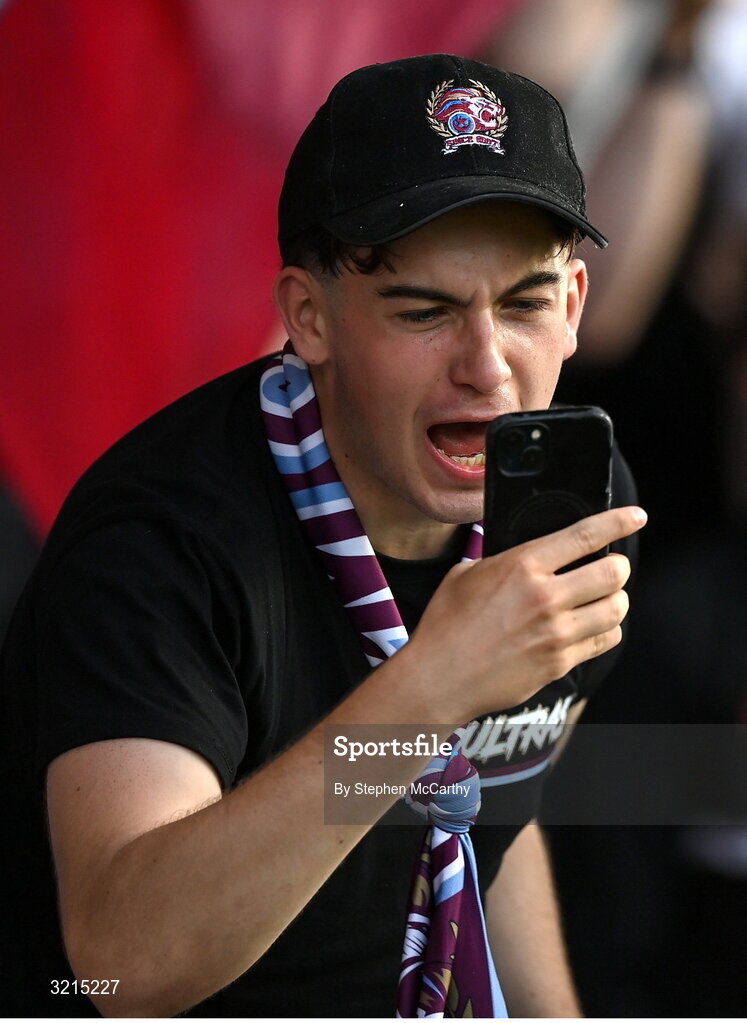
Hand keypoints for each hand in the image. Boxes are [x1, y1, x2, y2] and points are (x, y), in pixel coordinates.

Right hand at [405, 506, 645, 721]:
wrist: (439, 677)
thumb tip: (530, 554)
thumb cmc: (446, 625)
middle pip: (613, 573)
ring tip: (602, 599)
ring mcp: (556, 633)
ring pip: (616, 609)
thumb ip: (504, 560)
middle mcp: (545, 597)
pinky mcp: (560, 663)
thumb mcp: (467, 574)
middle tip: (609, 568)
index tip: (635, 517)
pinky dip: (605, 630)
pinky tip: (591, 626)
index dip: (619, 522)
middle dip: (617, 567)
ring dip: (615, 600)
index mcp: (522, 566)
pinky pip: (605, 640)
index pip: (585, 536)